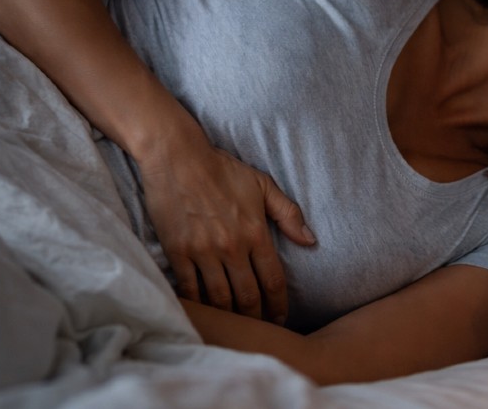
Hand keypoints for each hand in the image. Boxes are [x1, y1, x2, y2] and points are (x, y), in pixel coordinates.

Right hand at [138, 140, 314, 324]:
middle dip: (258, 318)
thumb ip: (288, 214)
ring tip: (237, 328)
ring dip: (231, 317)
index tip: (282, 317)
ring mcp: (203, 251)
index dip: (280, 304)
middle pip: (249, 296)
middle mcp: (231, 247)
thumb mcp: (262, 185)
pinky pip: (190, 290)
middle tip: (262, 330)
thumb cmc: (222, 169)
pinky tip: (206, 315)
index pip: (273, 280)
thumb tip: (310, 241)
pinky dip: (199, 306)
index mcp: (255, 233)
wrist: (177, 157)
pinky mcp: (178, 253)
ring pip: (221, 298)